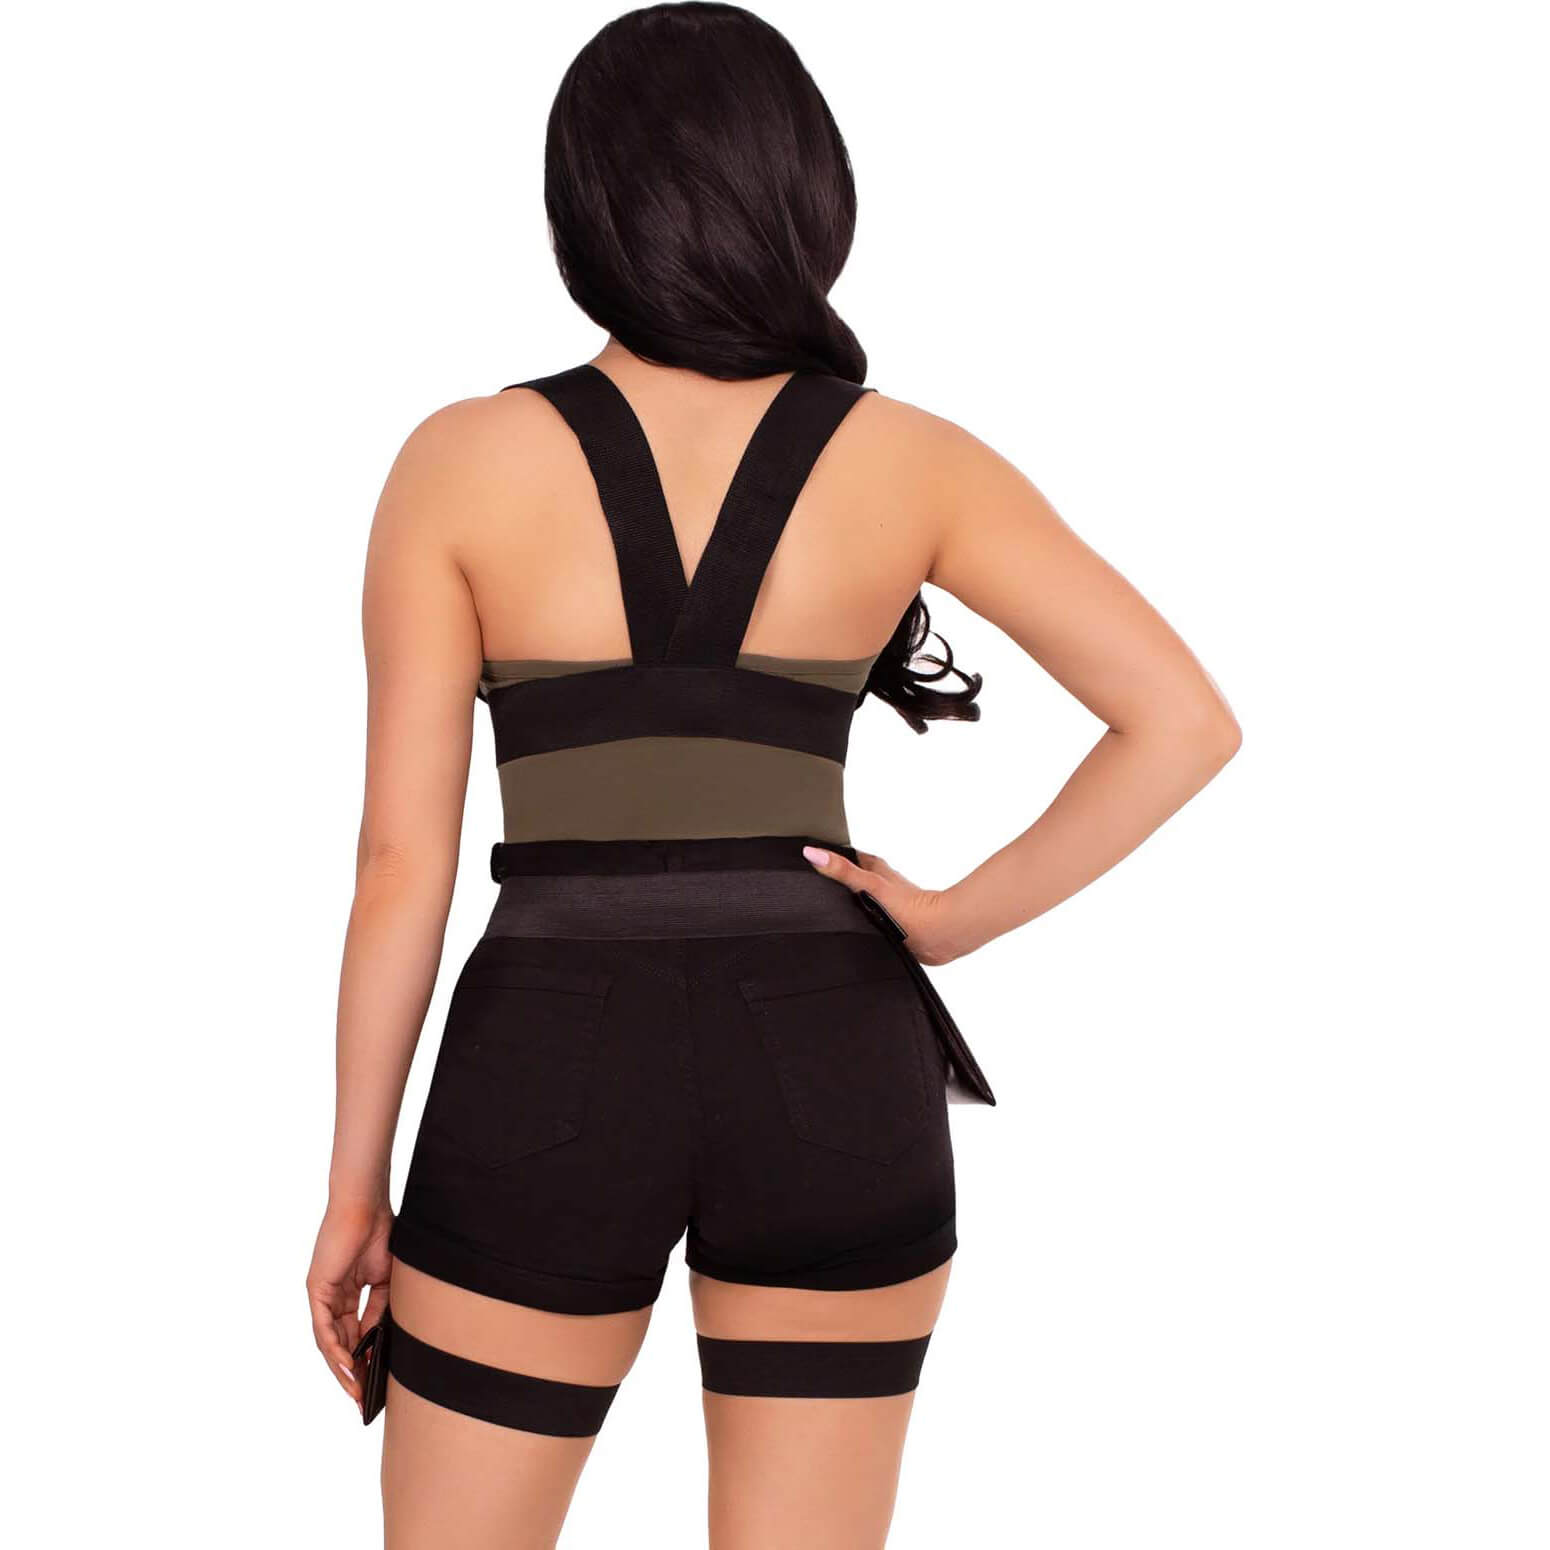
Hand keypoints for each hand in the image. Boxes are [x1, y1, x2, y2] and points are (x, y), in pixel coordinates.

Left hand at [307, 1196, 392, 1413]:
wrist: (367, 1205)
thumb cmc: (382, 1233)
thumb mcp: (387, 1281)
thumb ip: (381, 1311)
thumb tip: (381, 1343)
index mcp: (350, 1294)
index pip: (356, 1335)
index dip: (366, 1360)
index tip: (376, 1386)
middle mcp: (332, 1298)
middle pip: (341, 1344)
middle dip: (354, 1373)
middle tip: (364, 1400)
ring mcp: (323, 1295)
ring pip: (330, 1342)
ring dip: (343, 1369)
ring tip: (357, 1392)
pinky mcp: (317, 1290)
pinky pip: (324, 1328)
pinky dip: (336, 1350)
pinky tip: (348, 1367)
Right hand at [802, 846, 976, 965]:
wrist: (938, 934)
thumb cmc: (911, 909)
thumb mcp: (869, 885)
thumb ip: (841, 871)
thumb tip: (813, 853)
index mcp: (877, 870)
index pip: (851, 855)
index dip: (834, 853)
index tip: (816, 851)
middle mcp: (883, 885)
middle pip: (857, 875)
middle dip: (840, 878)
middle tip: (820, 879)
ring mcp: (888, 905)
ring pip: (865, 897)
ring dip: (851, 901)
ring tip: (831, 906)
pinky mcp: (893, 925)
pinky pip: (871, 918)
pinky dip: (861, 920)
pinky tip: (855, 928)